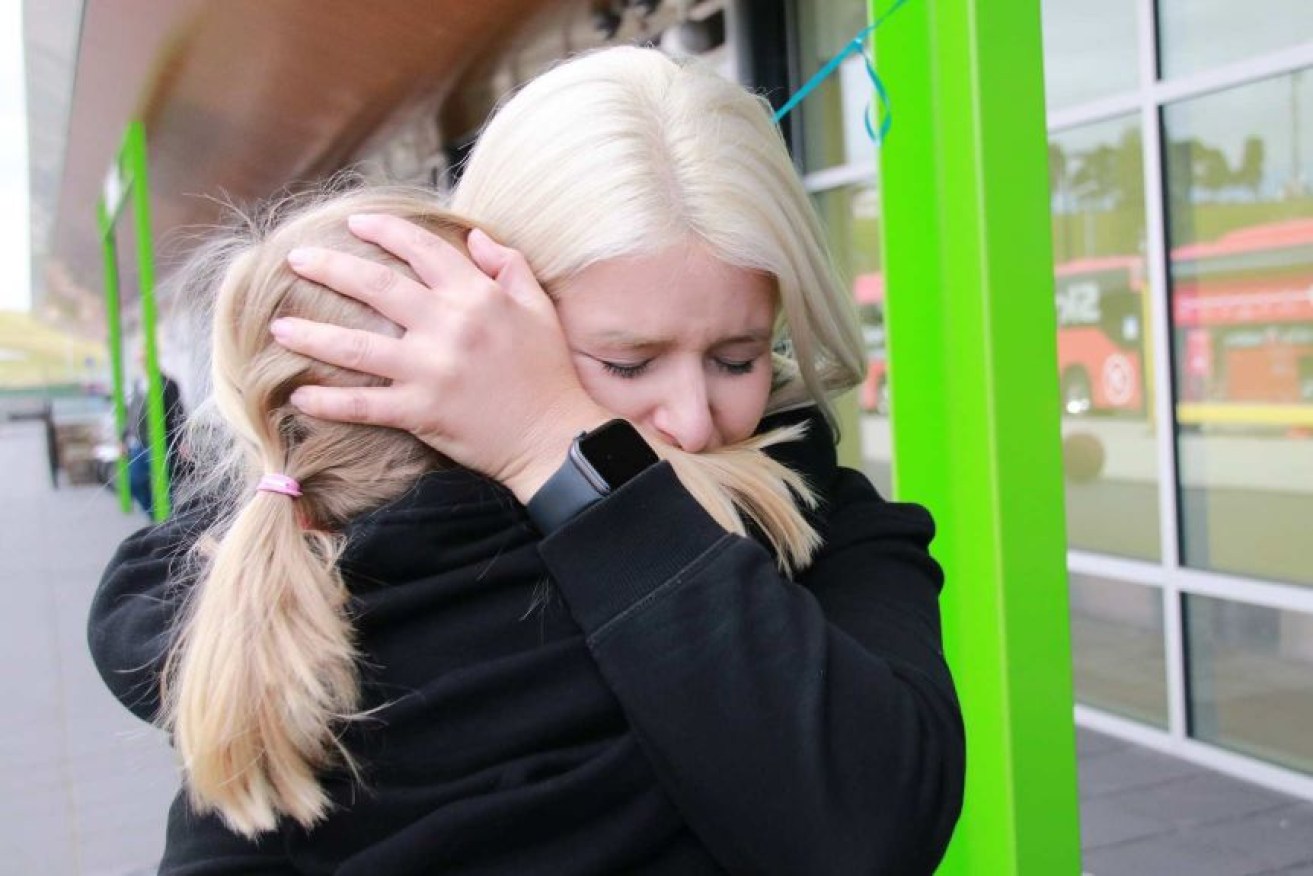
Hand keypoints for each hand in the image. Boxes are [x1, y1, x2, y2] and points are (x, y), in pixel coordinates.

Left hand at [271, 215, 609, 502]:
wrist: (555, 436)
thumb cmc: (549, 372)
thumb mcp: (538, 307)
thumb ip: (507, 265)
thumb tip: (474, 235)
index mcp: (477, 295)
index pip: (421, 250)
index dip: (383, 232)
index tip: (353, 225)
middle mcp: (449, 326)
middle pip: (375, 287)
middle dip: (329, 269)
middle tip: (295, 260)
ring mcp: (431, 370)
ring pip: (356, 346)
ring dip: (311, 336)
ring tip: (276, 328)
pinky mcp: (421, 411)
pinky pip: (364, 404)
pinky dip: (329, 401)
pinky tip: (299, 395)